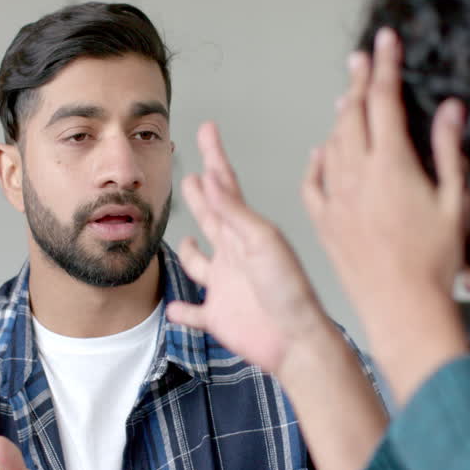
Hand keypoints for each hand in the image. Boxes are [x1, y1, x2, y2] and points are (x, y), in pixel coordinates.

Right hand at [166, 123, 332, 373]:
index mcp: (246, 232)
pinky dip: (181, 312)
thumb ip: (232, 212)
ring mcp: (225, 286)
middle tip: (190, 175)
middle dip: (200, 195)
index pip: (225, 186)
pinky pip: (194, 313)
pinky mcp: (219, 318)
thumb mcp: (262, 242)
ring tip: (183, 241)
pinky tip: (172, 309)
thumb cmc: (289, 291)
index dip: (214, 157)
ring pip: (198, 264)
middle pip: (210, 217)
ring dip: (189, 251)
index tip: (207, 130)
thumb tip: (209, 177)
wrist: (297, 340)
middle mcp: (233, 255)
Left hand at [302, 27, 469, 400]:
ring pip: (332, 143)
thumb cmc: (434, 262)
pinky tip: (322, 151)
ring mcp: (335, 198)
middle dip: (358, 81)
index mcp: (391, 164)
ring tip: (347, 98)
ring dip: (340, 116)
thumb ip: (449, 150)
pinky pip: (312, 181)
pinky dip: (318, 160)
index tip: (385, 41)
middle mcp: (356, 175)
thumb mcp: (455, 201)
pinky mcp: (324, 222)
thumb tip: (450, 109)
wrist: (402, 308)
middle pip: (353, 114)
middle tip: (362, 58)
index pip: (384, 99)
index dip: (385, 65)